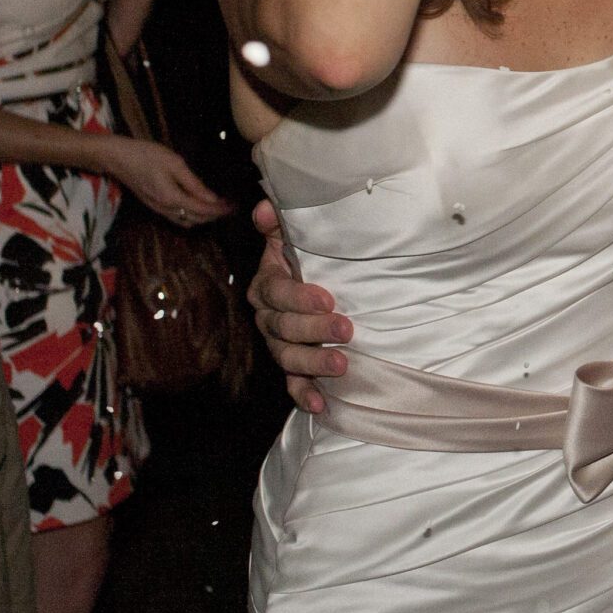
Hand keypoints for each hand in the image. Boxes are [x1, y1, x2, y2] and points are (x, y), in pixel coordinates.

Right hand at [104, 139, 231, 228]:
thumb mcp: (174, 164)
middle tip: (230, 207)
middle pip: (196, 219)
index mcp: (172, 198)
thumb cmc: (146, 156)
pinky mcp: (153, 205)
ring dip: (203, 217)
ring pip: (186, 221)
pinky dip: (191, 216)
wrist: (116, 158)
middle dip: (215, 215)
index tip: (234, 207)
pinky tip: (198, 206)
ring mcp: (158, 209)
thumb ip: (194, 184)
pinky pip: (177, 218)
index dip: (220, 210)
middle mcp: (165, 209)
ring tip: (218, 208)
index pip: (203, 210)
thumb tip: (213, 199)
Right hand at [248, 200, 344, 413]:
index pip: (277, 293)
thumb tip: (265, 207)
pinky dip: (304, 395)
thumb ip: (280, 224)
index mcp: (268, 285)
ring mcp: (278, 345)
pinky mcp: (292, 368)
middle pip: (283, 328)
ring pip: (287, 357)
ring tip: (342, 365)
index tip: (328, 299)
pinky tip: (320, 405)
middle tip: (346, 330)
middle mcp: (268, 317)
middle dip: (315, 331)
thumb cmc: (310, 259)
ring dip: (313, 363)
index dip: (300, 298)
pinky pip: (292, 385)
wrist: (323, 286)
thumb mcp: (297, 238)